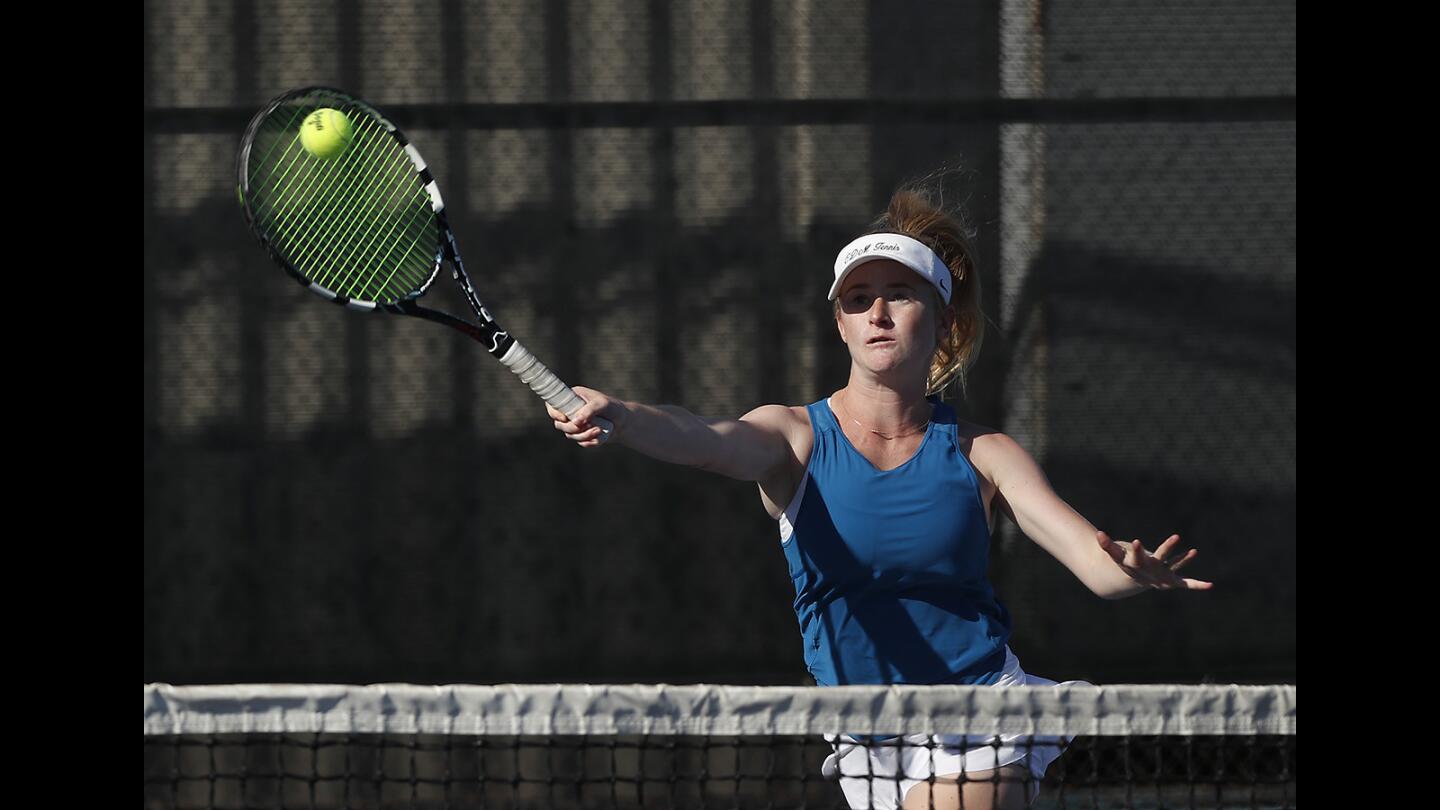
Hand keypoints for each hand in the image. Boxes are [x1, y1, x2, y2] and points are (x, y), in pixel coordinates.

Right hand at [547, 386, 624, 447]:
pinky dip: (589, 442)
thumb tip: (575, 421)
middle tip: (588, 425)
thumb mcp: (603, 404)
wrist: (624, 422)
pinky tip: (599, 437)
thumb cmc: (613, 408)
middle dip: (572, 428)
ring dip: (584, 435)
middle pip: (559, 424)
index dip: (554, 412)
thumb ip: (590, 410)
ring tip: (599, 430)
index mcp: (572, 398)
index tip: (564, 418)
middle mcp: (571, 411)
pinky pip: (580, 442)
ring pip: (570, 435)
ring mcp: (575, 424)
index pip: (553, 404)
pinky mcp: (582, 435)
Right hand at [1096, 531, 1213, 590]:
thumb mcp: (1115, 554)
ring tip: (1194, 551)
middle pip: (1160, 558)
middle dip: (1168, 547)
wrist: (1134, 580)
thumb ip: (1106, 545)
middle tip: (1176, 535)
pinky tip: (1210, 585)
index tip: (1136, 541)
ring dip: (1184, 559)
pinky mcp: (1172, 578)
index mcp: (1137, 565)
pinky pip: (1185, 582)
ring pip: (1175, 566)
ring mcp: (1163, 575)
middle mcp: (1151, 571)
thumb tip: (1097, 533)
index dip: (1137, 550)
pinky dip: (1196, 585)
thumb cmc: (1124, 564)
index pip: (1136, 557)